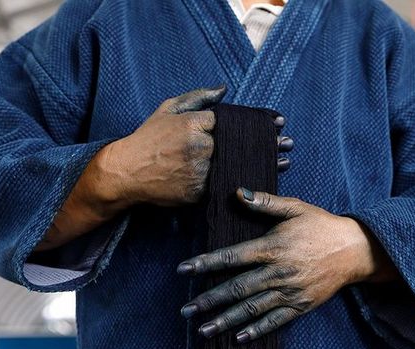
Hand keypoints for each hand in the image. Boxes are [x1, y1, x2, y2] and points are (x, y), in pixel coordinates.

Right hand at [94, 86, 293, 209]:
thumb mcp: (168, 109)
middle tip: (289, 143)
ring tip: (284, 162)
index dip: (257, 123)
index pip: (233, 121)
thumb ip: (198, 98)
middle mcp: (200, 146)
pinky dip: (243, 182)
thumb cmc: (147, 139)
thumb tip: (224, 89)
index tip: (277, 123)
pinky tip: (261, 180)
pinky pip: (225, 186)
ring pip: (237, 166)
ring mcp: (200, 171)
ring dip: (263, 164)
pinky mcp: (198, 192)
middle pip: (241, 145)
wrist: (126, 173)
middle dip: (267, 144)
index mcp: (194, 123)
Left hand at [177, 189, 396, 342]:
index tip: (184, 270)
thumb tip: (238, 192)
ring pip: (252, 308)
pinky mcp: (301, 305)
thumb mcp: (295, 208)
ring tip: (203, 331)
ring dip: (226, 320)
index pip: (232, 256)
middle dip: (209, 300)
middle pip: (237, 288)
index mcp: (273, 247)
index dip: (206, 263)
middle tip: (185, 310)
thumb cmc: (321, 226)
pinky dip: (257, 330)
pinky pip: (276, 320)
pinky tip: (238, 338)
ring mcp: (290, 291)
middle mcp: (278, 272)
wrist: (355, 250)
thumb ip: (265, 202)